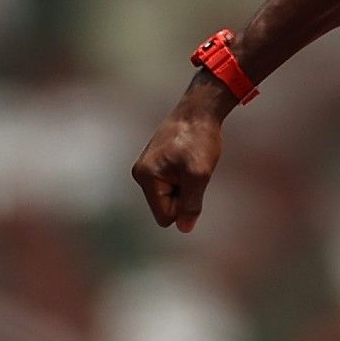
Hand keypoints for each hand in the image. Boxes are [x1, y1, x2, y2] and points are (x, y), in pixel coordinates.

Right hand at [131, 81, 234, 233]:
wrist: (198, 111)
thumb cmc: (199, 139)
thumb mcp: (199, 175)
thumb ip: (191, 204)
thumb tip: (184, 229)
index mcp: (146, 177)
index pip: (164, 216)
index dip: (183, 208)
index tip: (192, 184)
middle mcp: (141, 174)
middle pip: (165, 207)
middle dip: (183, 196)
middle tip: (192, 172)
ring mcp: (146, 169)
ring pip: (169, 196)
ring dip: (184, 187)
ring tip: (190, 164)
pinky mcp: (155, 164)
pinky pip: (170, 185)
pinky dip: (183, 178)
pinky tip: (187, 161)